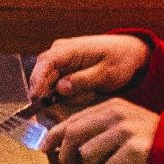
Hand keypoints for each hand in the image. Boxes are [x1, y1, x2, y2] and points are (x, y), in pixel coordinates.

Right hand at [27, 34, 149, 101]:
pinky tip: (64, 106)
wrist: (128, 52)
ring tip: (57, 113)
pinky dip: (56, 96)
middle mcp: (59, 52)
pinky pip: (54, 84)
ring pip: (46, 81)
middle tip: (45, 114)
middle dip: (41, 93)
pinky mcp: (63, 69)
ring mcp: (60, 61)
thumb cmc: (119, 60)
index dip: (37, 80)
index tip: (35, 97)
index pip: (46, 62)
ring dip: (49, 97)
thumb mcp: (106, 73)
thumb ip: (83, 80)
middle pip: (41, 73)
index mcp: (69, 48)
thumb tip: (60, 88)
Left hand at [42, 97, 158, 163]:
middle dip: (67, 159)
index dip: (54, 135)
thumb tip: (62, 144)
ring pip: (88, 157)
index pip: (73, 120)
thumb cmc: (152, 145)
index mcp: (111, 106)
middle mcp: (116, 114)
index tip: (43, 148)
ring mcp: (124, 130)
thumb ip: (97, 130)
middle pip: (73, 136)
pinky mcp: (133, 149)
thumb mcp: (124, 128)